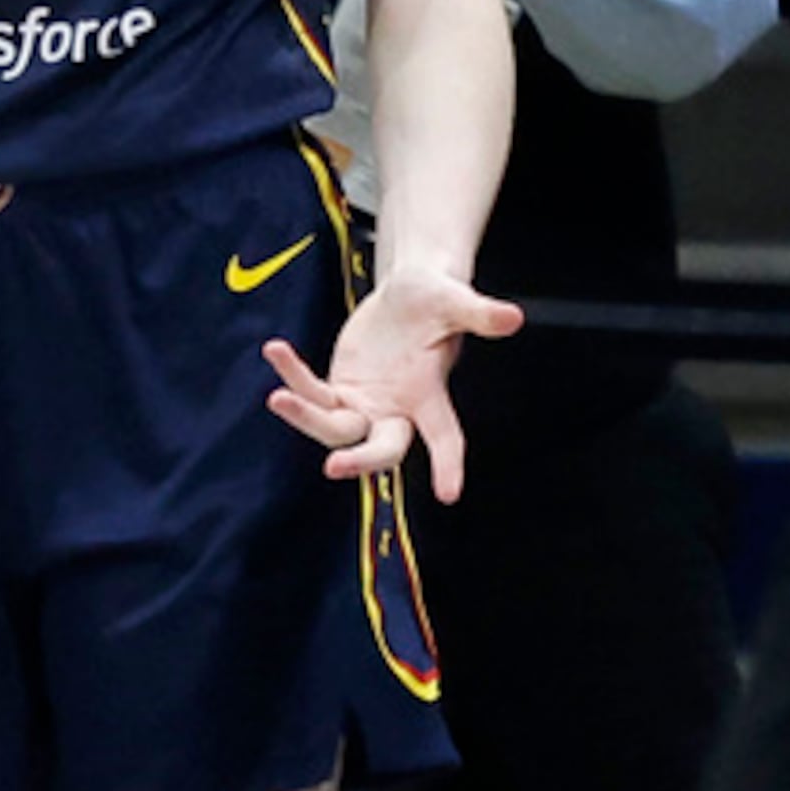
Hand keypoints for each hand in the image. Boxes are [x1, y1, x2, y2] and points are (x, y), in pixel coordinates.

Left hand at [261, 262, 521, 504]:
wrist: (406, 296)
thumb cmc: (436, 299)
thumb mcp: (454, 300)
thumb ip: (479, 313)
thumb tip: (514, 317)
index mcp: (429, 395)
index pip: (445, 437)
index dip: (449, 464)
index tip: (450, 494)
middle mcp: (397, 410)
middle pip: (381, 449)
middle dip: (360, 461)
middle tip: (334, 467)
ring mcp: (365, 404)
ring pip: (335, 429)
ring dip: (306, 416)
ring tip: (278, 396)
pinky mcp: (340, 390)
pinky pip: (313, 395)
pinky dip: (292, 376)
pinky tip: (275, 350)